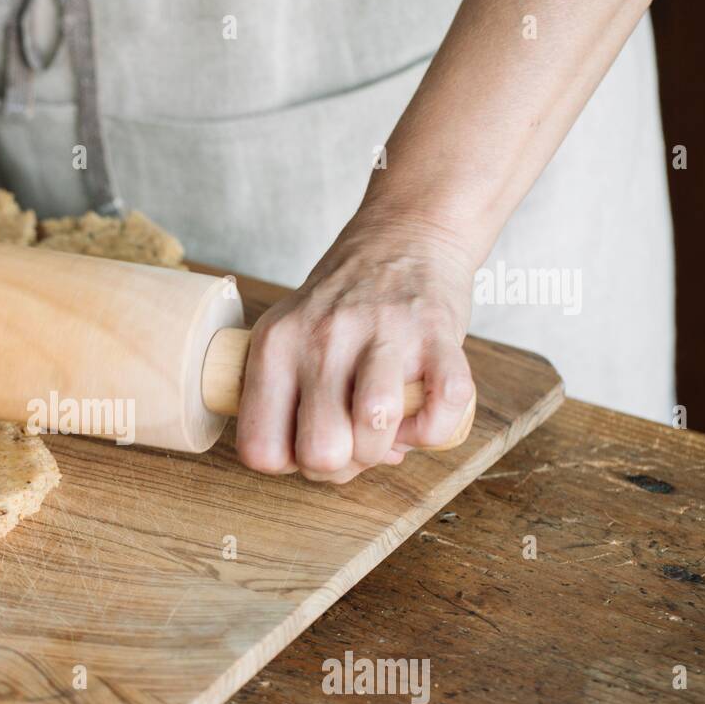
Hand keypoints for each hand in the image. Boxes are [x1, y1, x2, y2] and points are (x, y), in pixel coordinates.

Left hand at [235, 214, 476, 482]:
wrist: (404, 236)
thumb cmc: (341, 306)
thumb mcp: (288, 337)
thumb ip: (295, 406)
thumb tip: (336, 466)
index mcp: (275, 346)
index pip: (261, 449)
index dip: (290, 467)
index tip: (307, 444)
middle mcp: (322, 338)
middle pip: (320, 453)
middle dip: (341, 466)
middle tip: (351, 441)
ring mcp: (381, 334)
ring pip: (373, 428)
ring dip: (384, 445)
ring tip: (384, 425)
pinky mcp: (437, 334)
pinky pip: (442, 409)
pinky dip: (433, 429)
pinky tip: (419, 412)